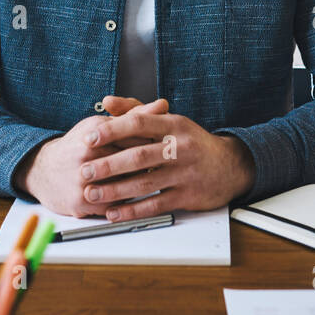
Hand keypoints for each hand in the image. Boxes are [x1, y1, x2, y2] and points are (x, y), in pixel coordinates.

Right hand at [17, 98, 166, 217]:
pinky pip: (115, 206)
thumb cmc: (77, 145)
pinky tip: (135, 197)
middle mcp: (87, 155)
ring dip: (142, 185)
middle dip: (152, 165)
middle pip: (133, 162)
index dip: (155, 142)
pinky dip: (128, 204)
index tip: (168, 146)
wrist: (42, 170)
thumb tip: (163, 104)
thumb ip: (133, 115)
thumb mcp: (101, 123)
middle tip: (165, 166)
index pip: (136, 136)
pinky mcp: (81, 203)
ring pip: (126, 186)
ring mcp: (84, 180)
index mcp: (95, 132)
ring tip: (152, 181)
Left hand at [78, 102, 256, 219]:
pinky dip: (133, 210)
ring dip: (115, 190)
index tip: (89, 138)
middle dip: (108, 165)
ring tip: (92, 194)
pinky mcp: (188, 196)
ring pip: (145, 183)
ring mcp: (185, 173)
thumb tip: (106, 101)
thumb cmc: (191, 142)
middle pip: (139, 156)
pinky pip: (156, 204)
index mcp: (173, 125)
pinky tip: (114, 212)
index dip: (112, 130)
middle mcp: (180, 147)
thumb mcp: (169, 120)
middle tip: (84, 171)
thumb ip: (136, 110)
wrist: (230, 166)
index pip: (139, 123)